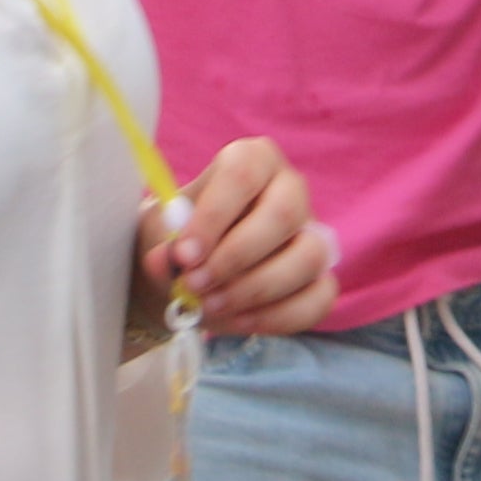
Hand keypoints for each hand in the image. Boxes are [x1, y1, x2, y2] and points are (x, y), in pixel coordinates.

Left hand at [149, 137, 338, 338]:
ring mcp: (312, 235)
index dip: (214, 216)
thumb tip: (168, 261)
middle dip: (235, 257)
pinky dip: (277, 316)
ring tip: (211, 305)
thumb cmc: (180, 239)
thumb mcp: (160, 235)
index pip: (243, 174)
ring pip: (309, 257)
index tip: (184, 255)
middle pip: (283, 214)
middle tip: (194, 284)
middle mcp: (290, 190)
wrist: (190, 272)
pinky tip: (238, 320)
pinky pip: (318, 299)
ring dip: (255, 289)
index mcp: (253, 160)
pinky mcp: (320, 279)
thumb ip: (164, 244)